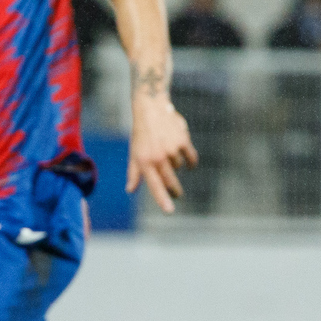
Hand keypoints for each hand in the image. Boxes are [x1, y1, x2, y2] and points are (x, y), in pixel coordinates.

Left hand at [128, 96, 196, 212]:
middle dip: (175, 191)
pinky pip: (191, 158)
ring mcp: (171, 149)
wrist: (151, 110)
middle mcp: (158, 157)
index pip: (154, 185)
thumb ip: (133, 173)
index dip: (162, 199)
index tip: (170, 211)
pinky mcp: (183, 141)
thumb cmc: (141, 135)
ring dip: (176, 165)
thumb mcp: (134, 153)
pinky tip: (185, 157)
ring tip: (168, 152)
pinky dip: (190, 160)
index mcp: (144, 162)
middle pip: (171, 182)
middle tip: (177, 195)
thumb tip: (130, 190)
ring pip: (179, 167)